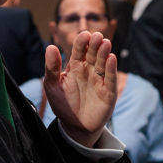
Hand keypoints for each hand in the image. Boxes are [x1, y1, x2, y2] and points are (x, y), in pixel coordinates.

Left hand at [43, 30, 117, 146]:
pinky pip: (110, 78)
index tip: (84, 35)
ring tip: (105, 43)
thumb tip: (50, 47)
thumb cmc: (63, 105)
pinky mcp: (109, 92)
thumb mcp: (52, 86)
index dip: (82, 42)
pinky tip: (111, 58)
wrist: (75, 127)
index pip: (79, 50)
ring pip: (103, 63)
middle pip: (93, 53)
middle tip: (97, 36)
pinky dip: (111, 69)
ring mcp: (100, 80)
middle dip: (95, 44)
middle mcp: (89, 70)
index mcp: (76, 66)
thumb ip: (51, 68)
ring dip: (104, 53)